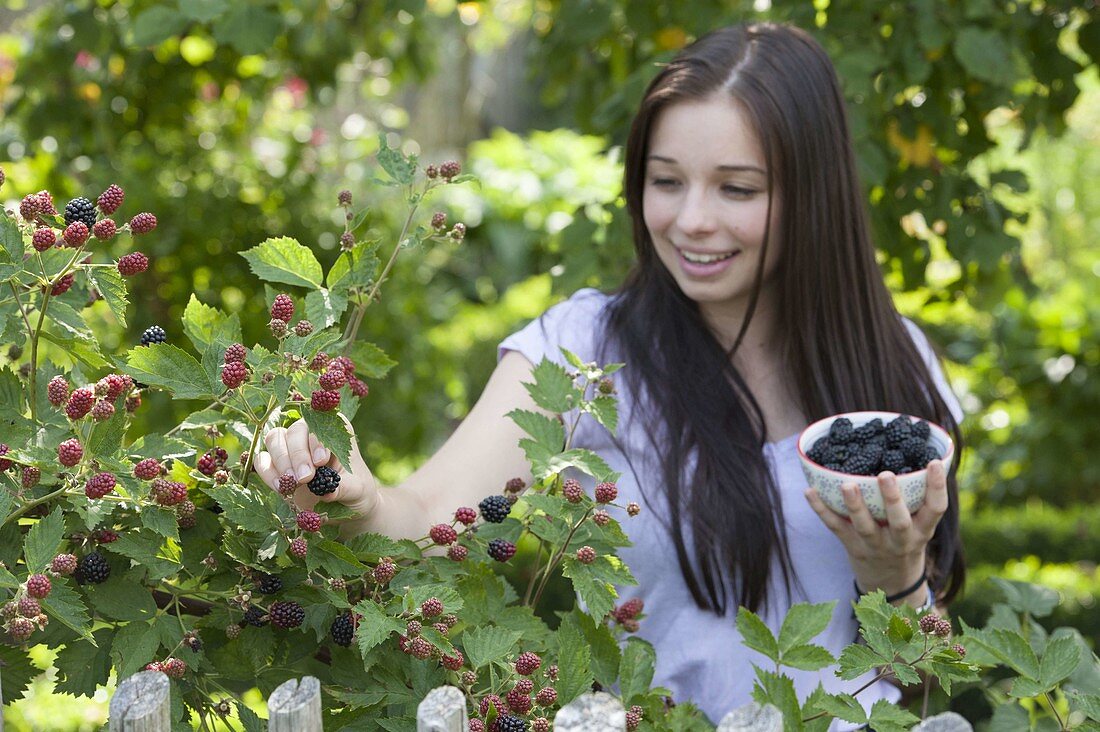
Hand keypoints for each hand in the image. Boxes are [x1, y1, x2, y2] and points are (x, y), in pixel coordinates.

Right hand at [254, 417, 379, 516]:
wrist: (344, 506)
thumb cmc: (355, 491)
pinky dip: (267, 472)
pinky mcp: (276, 465)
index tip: (321, 461)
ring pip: (274, 439)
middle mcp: (310, 433)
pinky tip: (281, 488)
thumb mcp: (357, 490)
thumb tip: (328, 492)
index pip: (321, 424)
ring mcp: (290, 448)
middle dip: (298, 454)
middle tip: (305, 478)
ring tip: (293, 485)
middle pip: (295, 431)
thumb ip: (344, 488)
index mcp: (335, 431)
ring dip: (281, 461)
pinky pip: (262, 460)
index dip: (318, 441)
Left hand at [805, 460, 948, 599]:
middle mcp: (901, 540)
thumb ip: (919, 499)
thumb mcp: (920, 525)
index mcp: (922, 530)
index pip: (936, 509)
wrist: (891, 582)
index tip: (934, 462)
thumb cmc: (906, 540)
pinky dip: (820, 509)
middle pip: (899, 522)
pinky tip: (809, 491)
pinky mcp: (852, 546)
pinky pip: (835, 526)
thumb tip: (917, 451)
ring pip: (865, 527)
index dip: (937, 487)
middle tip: (886, 475)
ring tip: (847, 485)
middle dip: (892, 499)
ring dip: (855, 506)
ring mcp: (875, 545)